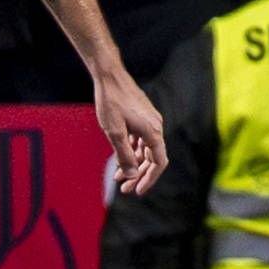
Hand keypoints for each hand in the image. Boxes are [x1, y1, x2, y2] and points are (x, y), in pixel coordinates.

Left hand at [91, 67, 168, 192]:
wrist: (110, 77)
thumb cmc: (111, 103)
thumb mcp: (115, 133)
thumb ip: (124, 155)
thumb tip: (131, 175)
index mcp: (153, 131)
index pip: (159, 162)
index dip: (149, 179)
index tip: (137, 190)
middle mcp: (155, 126)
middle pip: (153, 158)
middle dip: (139, 174)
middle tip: (124, 188)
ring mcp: (149, 121)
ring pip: (146, 149)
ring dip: (134, 164)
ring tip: (118, 176)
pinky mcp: (142, 117)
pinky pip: (141, 140)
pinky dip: (132, 151)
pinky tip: (120, 157)